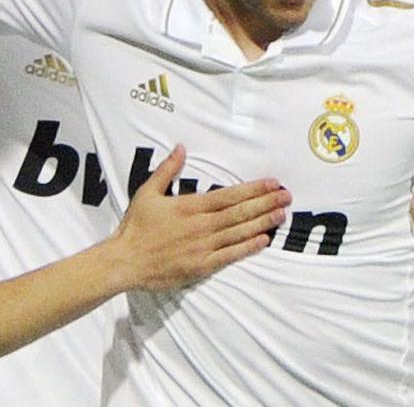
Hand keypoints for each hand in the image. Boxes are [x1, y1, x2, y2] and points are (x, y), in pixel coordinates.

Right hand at [110, 146, 290, 290]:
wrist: (126, 261)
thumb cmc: (136, 227)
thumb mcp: (148, 192)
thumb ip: (167, 169)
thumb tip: (180, 147)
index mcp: (190, 206)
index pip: (230, 195)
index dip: (254, 189)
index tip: (272, 183)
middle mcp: (201, 226)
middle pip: (241, 212)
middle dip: (266, 203)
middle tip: (287, 196)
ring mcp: (204, 247)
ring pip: (240, 232)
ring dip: (263, 223)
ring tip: (282, 214)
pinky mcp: (202, 266)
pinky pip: (231, 255)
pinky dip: (249, 247)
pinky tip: (264, 239)